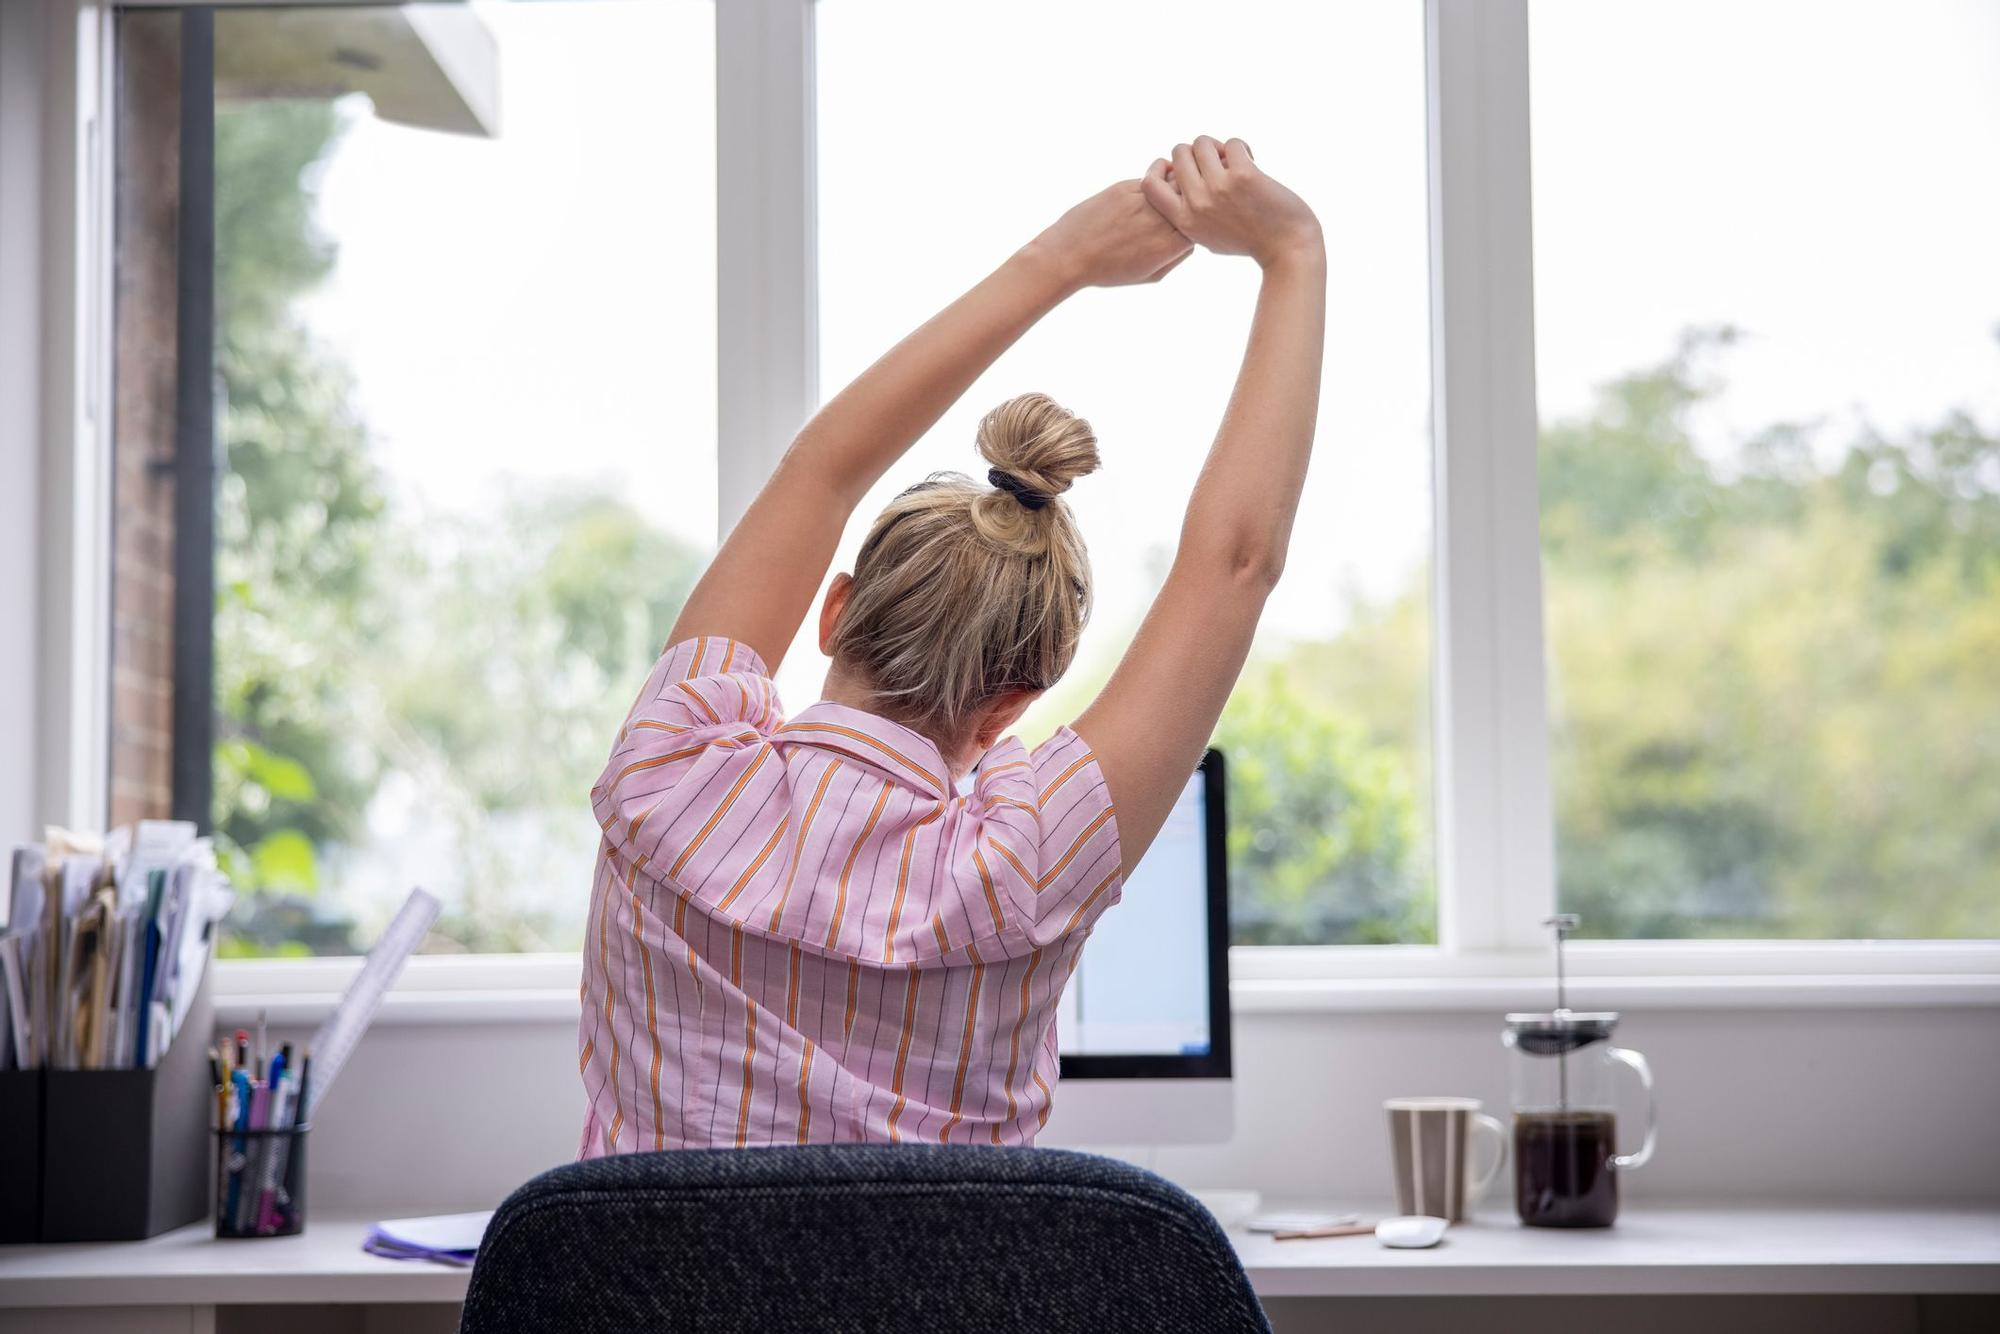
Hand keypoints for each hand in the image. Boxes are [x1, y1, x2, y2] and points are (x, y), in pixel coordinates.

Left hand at [1029, 180, 1193, 288]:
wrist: (1069, 255)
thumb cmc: (1108, 270)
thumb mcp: (1149, 275)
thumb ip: (1176, 257)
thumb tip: (1192, 239)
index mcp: (1168, 246)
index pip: (1201, 224)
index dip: (1200, 221)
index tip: (1193, 221)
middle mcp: (1159, 221)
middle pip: (1191, 199)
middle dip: (1192, 197)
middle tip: (1189, 198)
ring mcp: (1142, 201)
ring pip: (1173, 183)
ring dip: (1176, 185)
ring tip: (1171, 191)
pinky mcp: (1125, 187)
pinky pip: (1151, 178)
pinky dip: (1155, 181)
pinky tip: (1149, 189)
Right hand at [1142, 136, 1321, 268]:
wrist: (1287, 248)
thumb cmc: (1249, 242)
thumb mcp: (1208, 237)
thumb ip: (1190, 215)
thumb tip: (1178, 181)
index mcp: (1184, 220)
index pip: (1149, 185)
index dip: (1162, 168)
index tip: (1182, 169)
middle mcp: (1197, 204)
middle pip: (1179, 153)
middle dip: (1197, 151)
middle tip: (1217, 163)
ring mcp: (1219, 188)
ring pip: (1202, 142)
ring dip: (1218, 146)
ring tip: (1234, 160)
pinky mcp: (1243, 176)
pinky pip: (1233, 143)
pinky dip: (1242, 148)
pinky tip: (1252, 160)